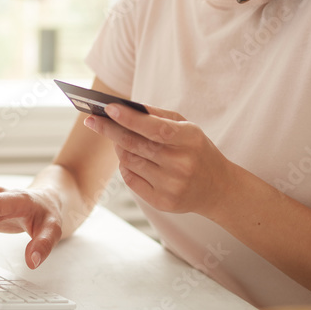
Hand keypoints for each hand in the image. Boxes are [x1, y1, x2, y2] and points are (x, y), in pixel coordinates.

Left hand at [83, 103, 228, 215]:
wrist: (218, 188)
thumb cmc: (197, 150)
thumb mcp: (188, 128)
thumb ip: (158, 116)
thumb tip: (125, 107)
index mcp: (191, 140)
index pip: (156, 128)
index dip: (130, 118)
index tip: (108, 108)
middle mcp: (182, 164)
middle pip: (137, 145)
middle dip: (110, 130)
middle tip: (92, 120)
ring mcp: (172, 186)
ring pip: (130, 162)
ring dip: (118, 147)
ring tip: (114, 136)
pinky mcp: (163, 203)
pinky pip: (131, 180)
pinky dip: (125, 166)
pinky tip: (127, 156)